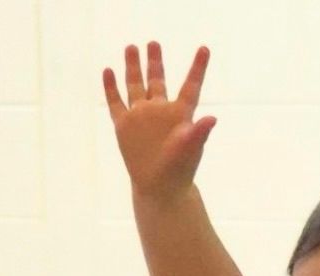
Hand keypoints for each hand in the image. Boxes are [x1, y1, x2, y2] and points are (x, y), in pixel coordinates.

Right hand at [103, 42, 215, 202]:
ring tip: (132, 47)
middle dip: (155, 62)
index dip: (197, 67)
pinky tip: (108, 71)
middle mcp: (160, 111)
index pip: (191, 86)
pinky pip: (115, 102)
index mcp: (180, 114)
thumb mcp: (190, 150)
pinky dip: (110, 87)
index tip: (204, 49)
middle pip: (158, 81)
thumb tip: (212, 118)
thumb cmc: (179, 170)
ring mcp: (141, 117)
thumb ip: (199, 132)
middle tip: (154, 43)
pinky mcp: (123, 125)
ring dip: (133, 67)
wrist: (159, 188)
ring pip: (135, 85)